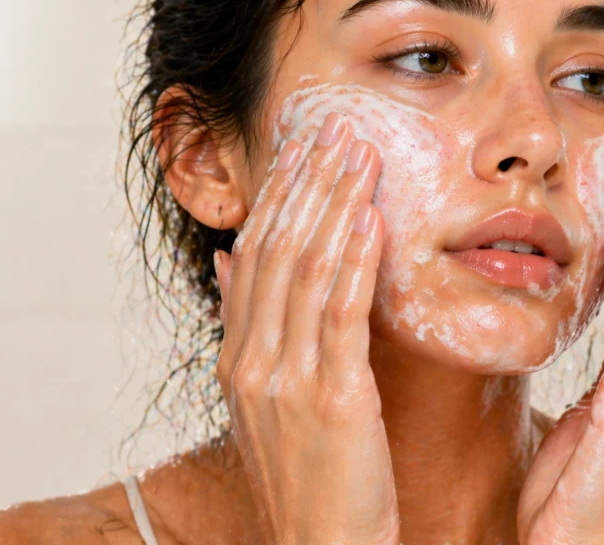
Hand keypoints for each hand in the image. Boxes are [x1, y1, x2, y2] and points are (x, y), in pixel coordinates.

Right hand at [213, 112, 399, 544]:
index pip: (255, 255)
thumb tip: (230, 262)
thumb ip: (250, 327)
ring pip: (308, 269)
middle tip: (335, 127)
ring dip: (334, 203)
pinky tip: (372, 217)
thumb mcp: (265, 401)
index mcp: (239, 357)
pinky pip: (341, 313)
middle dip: (307, 183)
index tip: (303, 146)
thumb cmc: (310, 477)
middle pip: (278, 250)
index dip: (279, 195)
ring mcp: (286, 379)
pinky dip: (356, 259)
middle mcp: (253, 360)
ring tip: (359, 151)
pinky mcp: (331, 398)